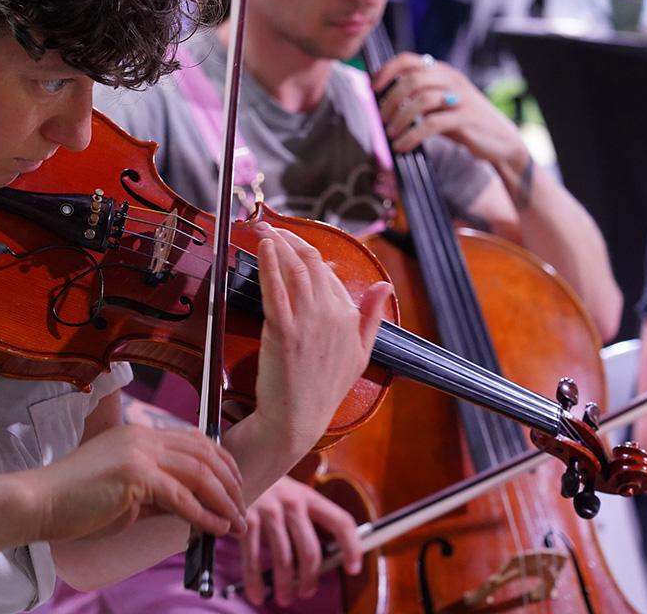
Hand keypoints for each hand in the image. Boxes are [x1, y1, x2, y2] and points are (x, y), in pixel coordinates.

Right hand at [26, 424, 246, 543]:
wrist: (38, 502)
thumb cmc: (76, 502)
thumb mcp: (127, 495)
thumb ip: (160, 496)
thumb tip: (194, 508)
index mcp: (139, 434)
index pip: (193, 440)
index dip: (220, 461)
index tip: (234, 484)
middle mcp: (143, 436)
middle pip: (203, 453)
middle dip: (229, 481)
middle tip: (242, 506)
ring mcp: (139, 452)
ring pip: (198, 473)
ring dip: (223, 500)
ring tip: (236, 522)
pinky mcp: (134, 474)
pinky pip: (181, 496)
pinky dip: (203, 514)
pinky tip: (215, 528)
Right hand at [240, 477, 361, 606]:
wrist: (237, 462)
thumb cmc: (267, 486)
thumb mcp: (291, 493)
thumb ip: (306, 520)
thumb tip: (319, 562)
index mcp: (308, 496)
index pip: (340, 521)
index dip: (351, 547)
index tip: (354, 569)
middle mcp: (292, 502)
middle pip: (310, 550)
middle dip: (309, 578)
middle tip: (306, 592)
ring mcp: (269, 510)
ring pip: (283, 558)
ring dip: (285, 584)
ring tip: (285, 597)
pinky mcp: (246, 518)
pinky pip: (253, 556)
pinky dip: (255, 580)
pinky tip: (258, 593)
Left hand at [251, 223, 391, 453]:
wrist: (296, 420)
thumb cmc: (324, 390)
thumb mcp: (360, 354)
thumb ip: (372, 317)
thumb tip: (384, 286)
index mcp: (349, 318)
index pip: (329, 274)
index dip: (307, 254)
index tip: (290, 244)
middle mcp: (331, 315)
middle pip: (311, 264)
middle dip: (290, 239)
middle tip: (269, 225)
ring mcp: (307, 322)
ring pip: (294, 269)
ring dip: (277, 242)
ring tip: (261, 228)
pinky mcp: (282, 330)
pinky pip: (276, 288)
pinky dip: (269, 262)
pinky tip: (262, 247)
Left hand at [371, 52, 525, 170]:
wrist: (501, 140)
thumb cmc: (464, 122)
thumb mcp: (441, 103)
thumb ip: (418, 97)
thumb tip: (382, 101)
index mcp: (442, 71)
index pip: (408, 60)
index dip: (386, 71)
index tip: (371, 88)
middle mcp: (451, 80)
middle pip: (412, 79)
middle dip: (390, 99)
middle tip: (380, 118)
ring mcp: (461, 98)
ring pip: (421, 100)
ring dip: (400, 118)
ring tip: (390, 134)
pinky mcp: (466, 119)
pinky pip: (432, 124)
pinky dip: (412, 135)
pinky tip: (402, 146)